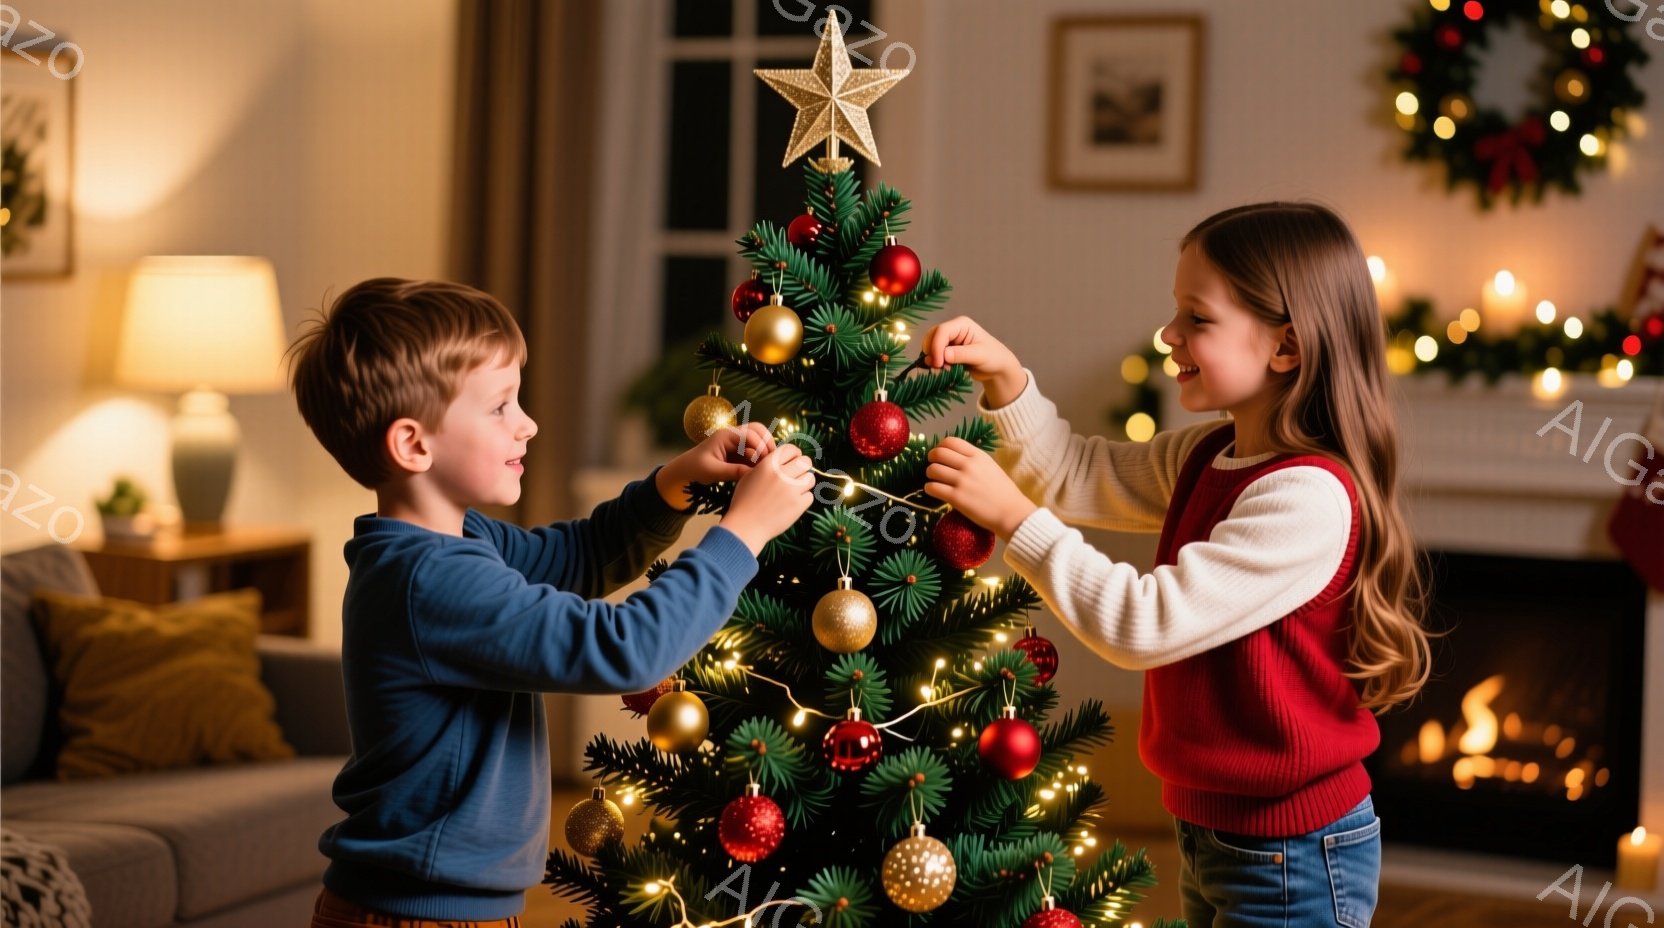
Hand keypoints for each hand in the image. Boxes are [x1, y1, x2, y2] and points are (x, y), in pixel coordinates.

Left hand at [656, 422, 776, 509]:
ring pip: (759, 438)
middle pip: (758, 429)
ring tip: (767, 467)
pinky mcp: (739, 451)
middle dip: (767, 443)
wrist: (686, 471)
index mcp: (726, 435)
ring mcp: (737, 442)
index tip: (765, 462)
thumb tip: (753, 474)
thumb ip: (732, 472)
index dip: (761, 446)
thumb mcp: (712, 472)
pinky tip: (762, 470)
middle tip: (771, 461)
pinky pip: (755, 449)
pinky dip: (761, 457)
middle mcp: (733, 435)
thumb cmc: (695, 469)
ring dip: (765, 450)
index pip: (750, 434)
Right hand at [721, 444, 814, 554]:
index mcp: (768, 465)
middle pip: (805, 462)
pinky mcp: (798, 506)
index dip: (794, 454)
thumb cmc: (744, 501)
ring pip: (810, 478)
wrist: (745, 526)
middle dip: (803, 467)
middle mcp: (782, 475)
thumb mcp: (749, 476)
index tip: (793, 460)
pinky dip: (803, 499)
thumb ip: (766, 465)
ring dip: (804, 483)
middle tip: (797, 474)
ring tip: (794, 490)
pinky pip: (809, 496)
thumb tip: (785, 460)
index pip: (791, 449)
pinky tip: (792, 503)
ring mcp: (792, 491)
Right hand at [919, 316, 1025, 408]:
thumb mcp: (979, 355)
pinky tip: (945, 369)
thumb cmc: (993, 357)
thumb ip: (961, 354)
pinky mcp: (946, 350)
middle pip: (932, 336)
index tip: (938, 364)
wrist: (997, 368)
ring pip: (930, 346)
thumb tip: (944, 355)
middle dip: (932, 352)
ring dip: (933, 358)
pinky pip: (934, 355)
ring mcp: (949, 340)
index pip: (942, 331)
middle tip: (939, 368)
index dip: (936, 346)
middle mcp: (953, 329)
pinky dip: (935, 362)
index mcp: (962, 324)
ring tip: (944, 369)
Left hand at [924, 437, 1036, 538]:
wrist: (1011, 513)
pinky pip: (932, 488)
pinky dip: (929, 488)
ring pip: (932, 470)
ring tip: (934, 480)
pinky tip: (934, 491)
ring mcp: (962, 481)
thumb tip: (954, 458)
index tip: (939, 455)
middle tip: (933, 467)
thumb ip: (974, 461)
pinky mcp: (956, 498)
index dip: (940, 447)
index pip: (950, 441)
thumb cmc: (1003, 492)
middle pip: (938, 453)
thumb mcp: (991, 467)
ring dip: (929, 474)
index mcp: (978, 456)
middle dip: (931, 459)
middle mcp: (969, 465)